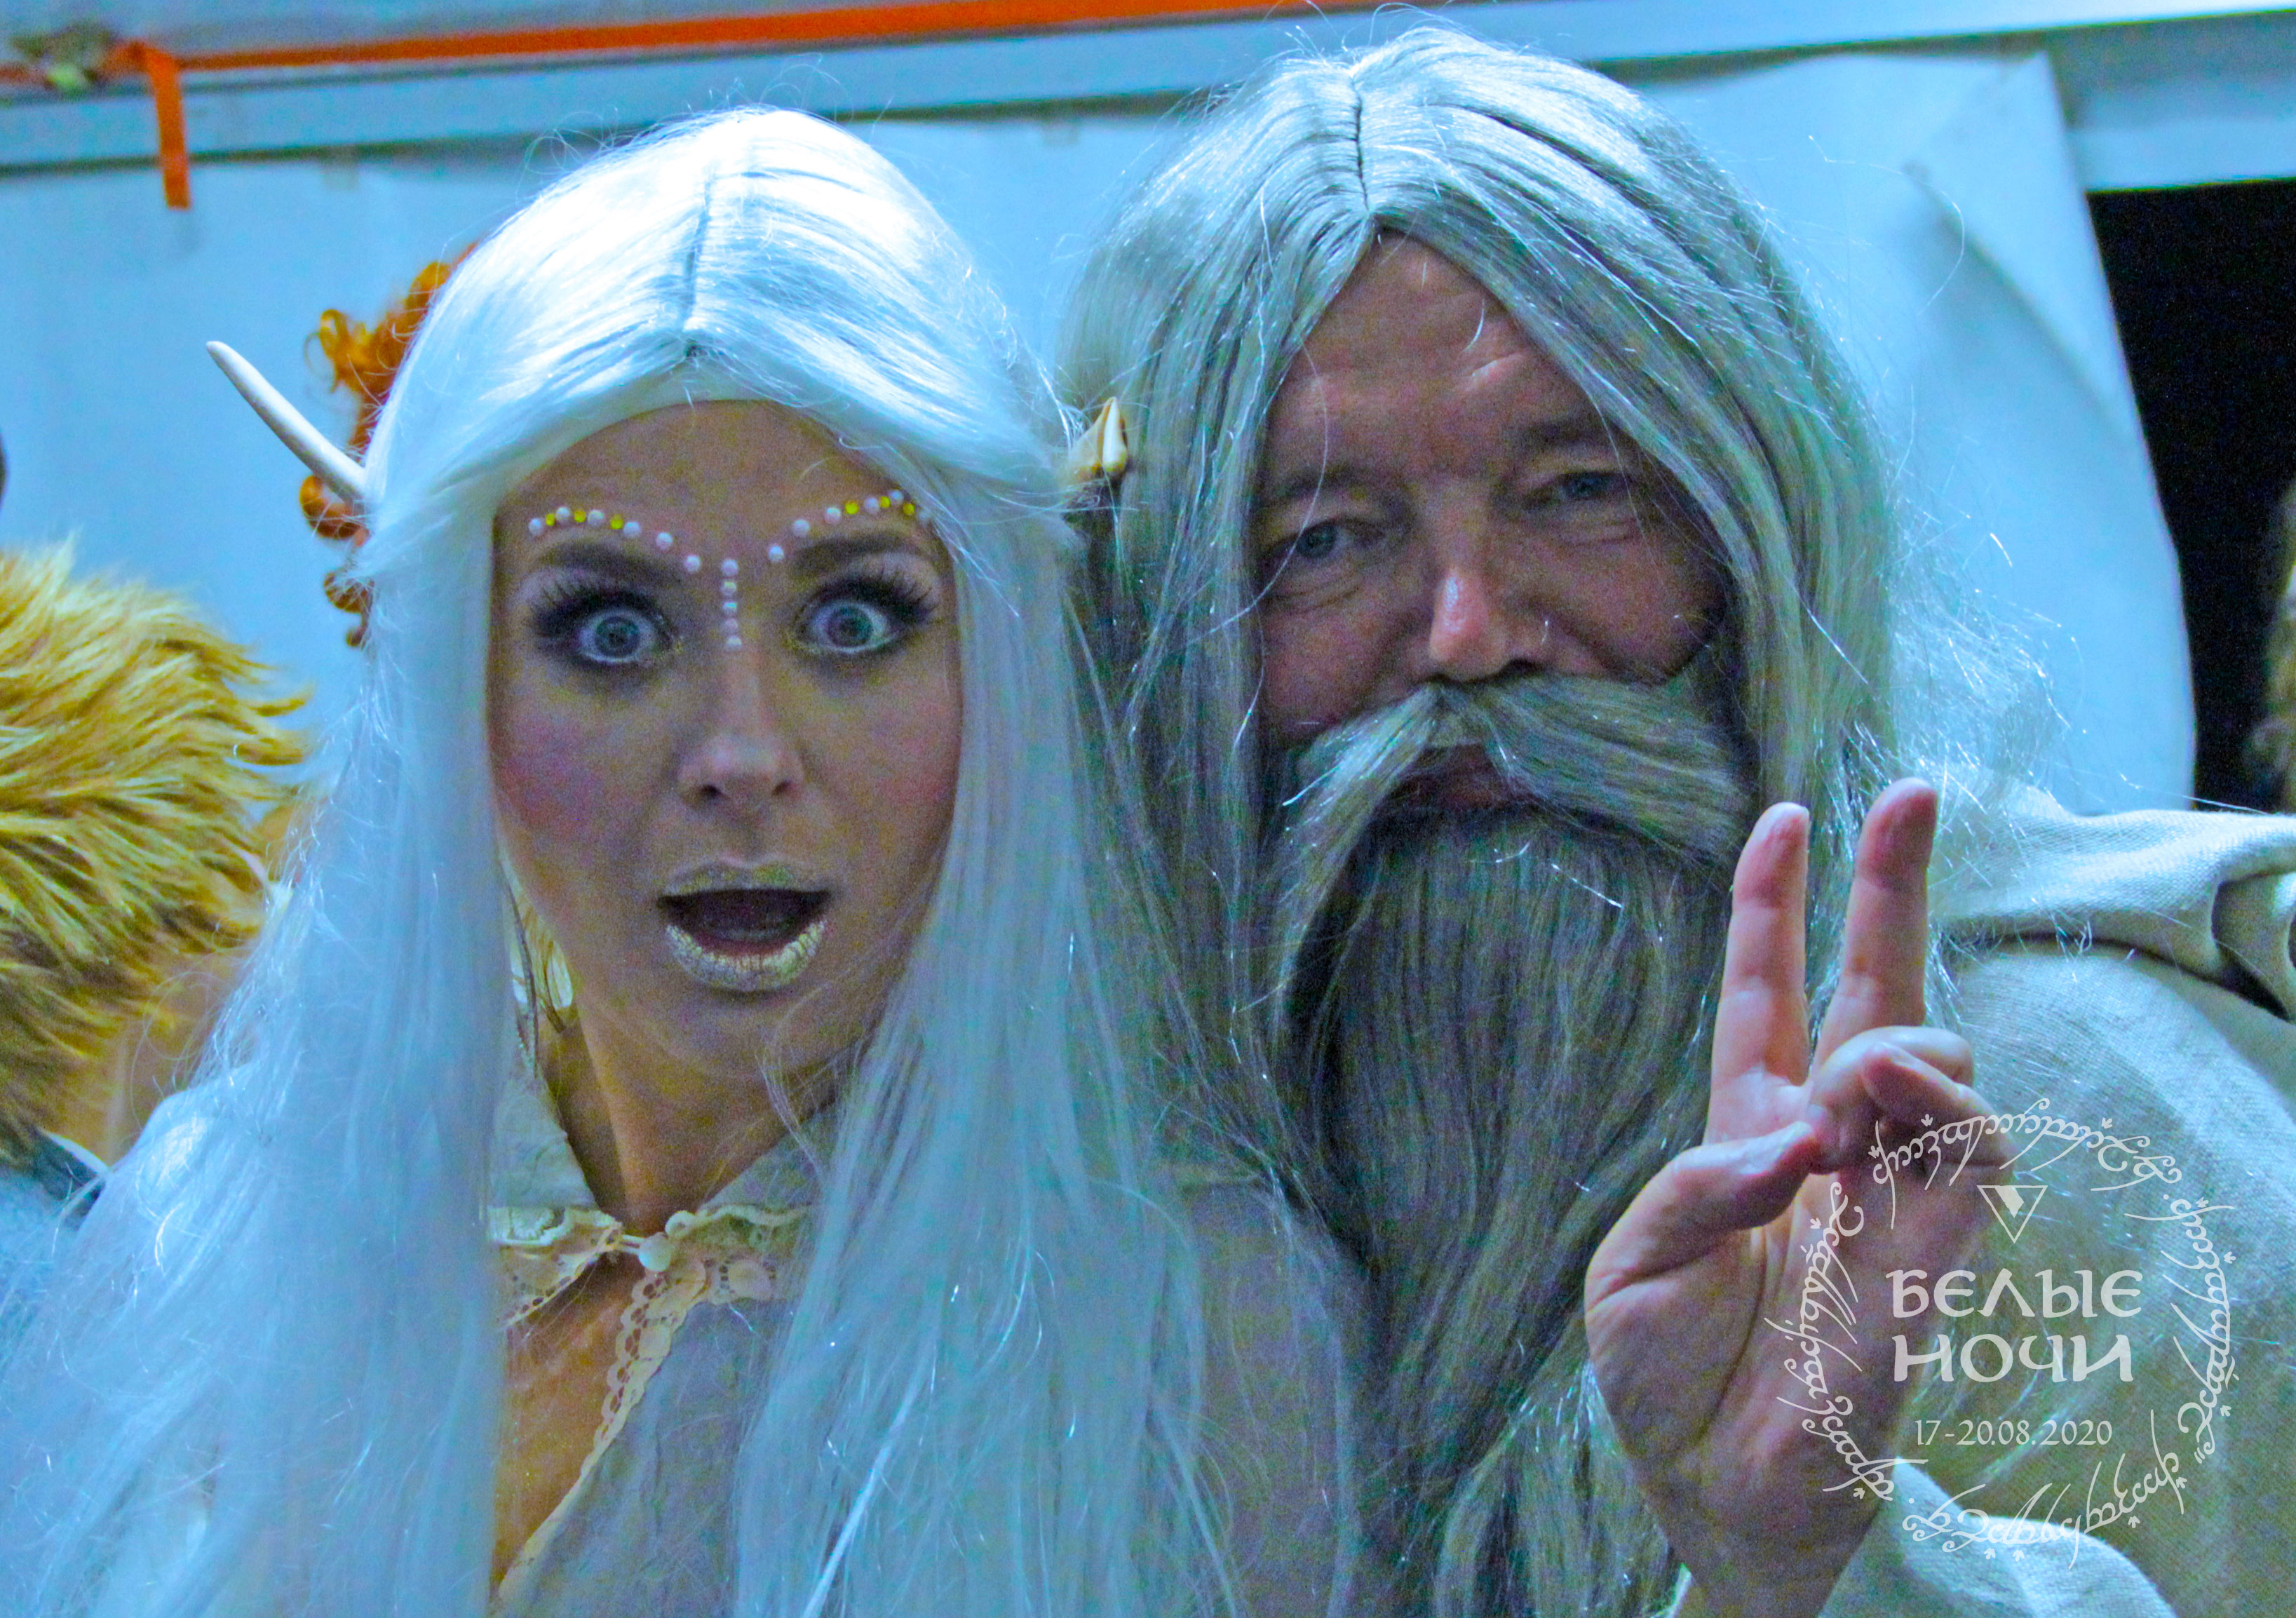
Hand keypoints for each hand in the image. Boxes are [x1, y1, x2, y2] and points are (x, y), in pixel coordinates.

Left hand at [1583, 780, 2004, 1617]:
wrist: (1712, 1481)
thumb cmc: (1664, 1370)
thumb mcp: (1634, 1260)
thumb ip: (1703, 1181)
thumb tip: (1802, 1137)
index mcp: (1744, 1121)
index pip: (1767, 989)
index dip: (1775, 901)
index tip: (1786, 814)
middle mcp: (1824, 1136)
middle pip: (1872, 986)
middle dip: (1893, 885)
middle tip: (1909, 791)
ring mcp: (1887, 1183)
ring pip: (1935, 1050)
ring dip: (1890, 1038)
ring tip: (1845, 1083)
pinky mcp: (1935, 1245)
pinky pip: (1972, 1146)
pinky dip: (1934, 1105)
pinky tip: (1881, 1097)